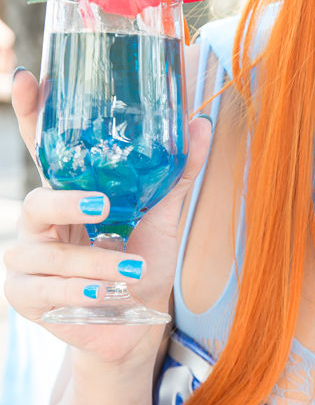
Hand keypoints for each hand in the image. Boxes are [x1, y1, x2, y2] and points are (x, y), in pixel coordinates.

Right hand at [3, 68, 211, 362]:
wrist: (136, 325)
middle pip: (37, 201)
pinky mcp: (24, 296)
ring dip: (93, 262)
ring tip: (129, 268)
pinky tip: (104, 293)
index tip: (28, 79)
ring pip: (47, 253)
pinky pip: (44, 289)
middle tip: (104, 206)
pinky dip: (79, 291)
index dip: (33, 114)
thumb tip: (200, 125)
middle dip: (69, 203)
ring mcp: (26, 260)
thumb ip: (177, 173)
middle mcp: (40, 223)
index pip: (42, 147)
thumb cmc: (142, 264)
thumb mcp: (163, 216)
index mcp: (67, 193)